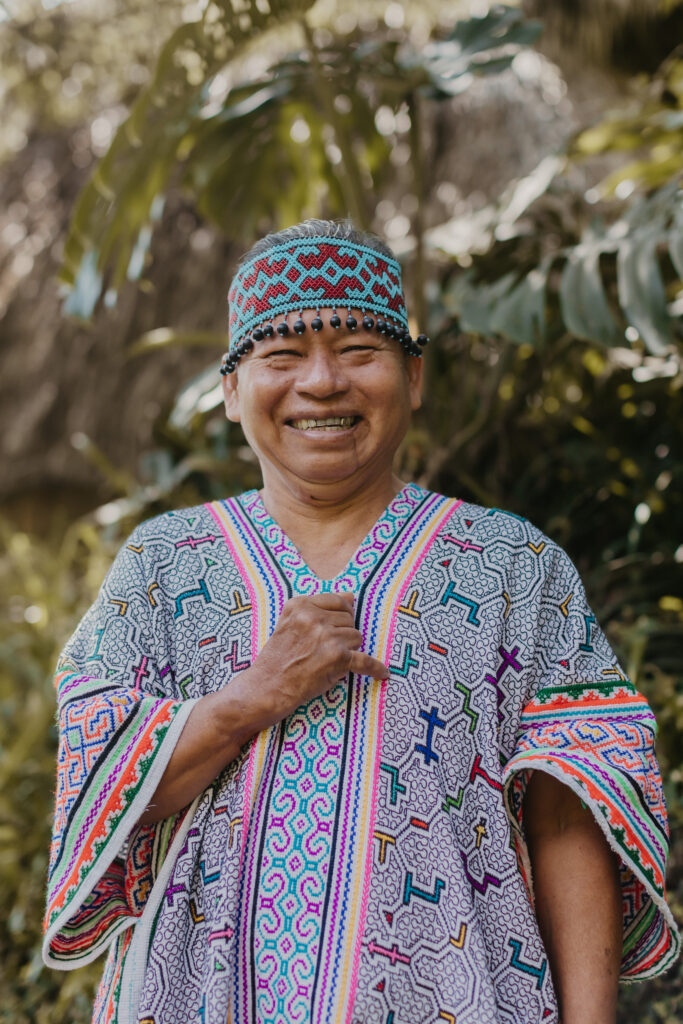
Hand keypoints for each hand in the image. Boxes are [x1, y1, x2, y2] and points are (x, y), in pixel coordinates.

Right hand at [230, 592, 388, 730]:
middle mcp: (313, 617)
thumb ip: (318, 606)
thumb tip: (351, 596)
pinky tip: (382, 673)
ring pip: (356, 637)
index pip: (338, 601)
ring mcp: (326, 636)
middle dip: (343, 635)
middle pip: (349, 620)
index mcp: (301, 604)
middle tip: (325, 650)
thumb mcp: (290, 622)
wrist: (267, 686)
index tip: (336, 627)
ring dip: (348, 650)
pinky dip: (375, 669)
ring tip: (329, 661)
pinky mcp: (336, 658)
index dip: (341, 616)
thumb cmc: (278, 657)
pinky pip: (365, 661)